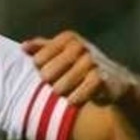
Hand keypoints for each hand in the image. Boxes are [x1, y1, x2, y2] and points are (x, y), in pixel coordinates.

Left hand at [23, 30, 137, 106]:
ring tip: (70, 91)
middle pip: (47, 74)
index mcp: (69, 39)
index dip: (41, 69)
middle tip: (60, 84)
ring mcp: (93, 62)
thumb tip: (23, 47)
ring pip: (60, 87)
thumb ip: (42, 48)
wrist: (115, 81)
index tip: (49, 71)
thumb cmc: (81, 67)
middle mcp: (81, 47)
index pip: (38, 59)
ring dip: (62, 94)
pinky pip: (77, 96)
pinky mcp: (103, 79)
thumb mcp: (63, 53)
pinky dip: (74, 100)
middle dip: (51, 83)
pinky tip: (76, 100)